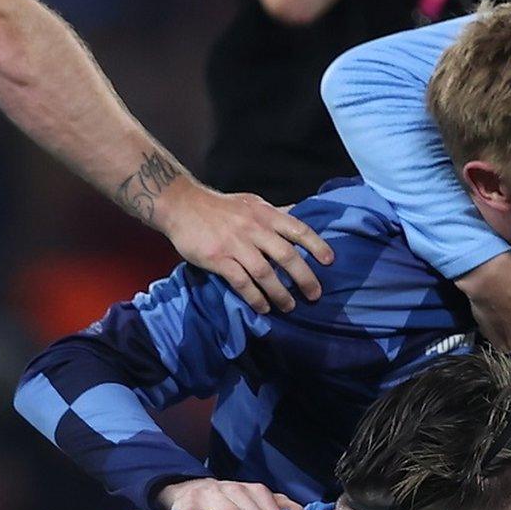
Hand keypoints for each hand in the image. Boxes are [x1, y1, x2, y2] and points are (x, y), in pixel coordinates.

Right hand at [154, 180, 333, 314]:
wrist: (181, 204)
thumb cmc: (220, 206)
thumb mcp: (251, 202)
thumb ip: (275, 212)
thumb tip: (300, 213)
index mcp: (265, 214)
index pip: (297, 229)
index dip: (316, 245)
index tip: (330, 261)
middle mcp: (254, 228)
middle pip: (286, 255)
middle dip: (304, 277)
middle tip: (314, 295)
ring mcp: (235, 244)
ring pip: (265, 273)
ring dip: (280, 293)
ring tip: (289, 306)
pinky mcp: (218, 258)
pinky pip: (241, 282)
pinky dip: (255, 297)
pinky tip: (263, 307)